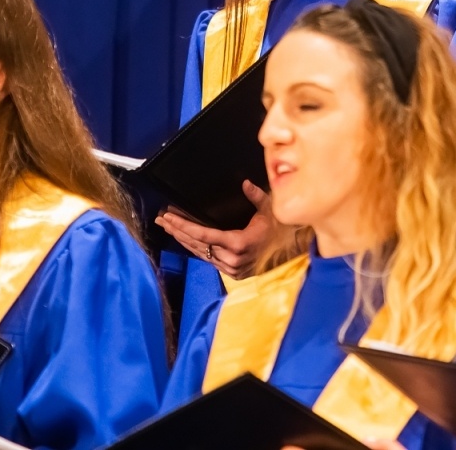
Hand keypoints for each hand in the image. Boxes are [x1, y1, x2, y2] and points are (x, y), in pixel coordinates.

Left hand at [155, 181, 289, 279]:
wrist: (293, 252)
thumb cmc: (281, 228)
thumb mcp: (269, 209)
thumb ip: (255, 196)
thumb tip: (244, 183)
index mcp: (238, 244)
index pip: (203, 235)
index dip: (184, 226)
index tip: (169, 217)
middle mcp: (232, 259)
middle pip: (197, 245)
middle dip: (177, 231)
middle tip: (162, 219)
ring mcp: (232, 268)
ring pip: (201, 253)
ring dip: (183, 240)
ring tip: (169, 228)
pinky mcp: (233, 273)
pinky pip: (209, 259)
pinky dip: (196, 249)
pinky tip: (186, 240)